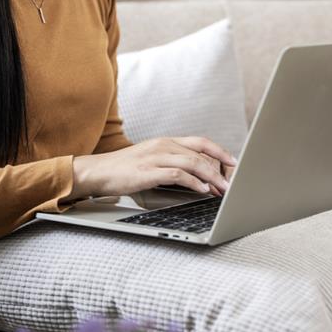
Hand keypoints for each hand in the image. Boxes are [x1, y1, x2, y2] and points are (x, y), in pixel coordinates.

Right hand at [68, 137, 236, 200]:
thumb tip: (198, 176)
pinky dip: (193, 182)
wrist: (97, 172)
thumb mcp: (152, 159)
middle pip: (201, 153)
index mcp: (166, 142)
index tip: (234, 162)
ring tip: (222, 188)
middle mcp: (163, 145)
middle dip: (221, 168)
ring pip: (192, 162)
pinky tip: (202, 190)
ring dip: (211, 176)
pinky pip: (177, 174)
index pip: (201, 142)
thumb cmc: (125, 169)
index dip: (220, 151)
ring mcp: (155, 157)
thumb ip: (173, 163)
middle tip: (233, 181)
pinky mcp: (148, 171)